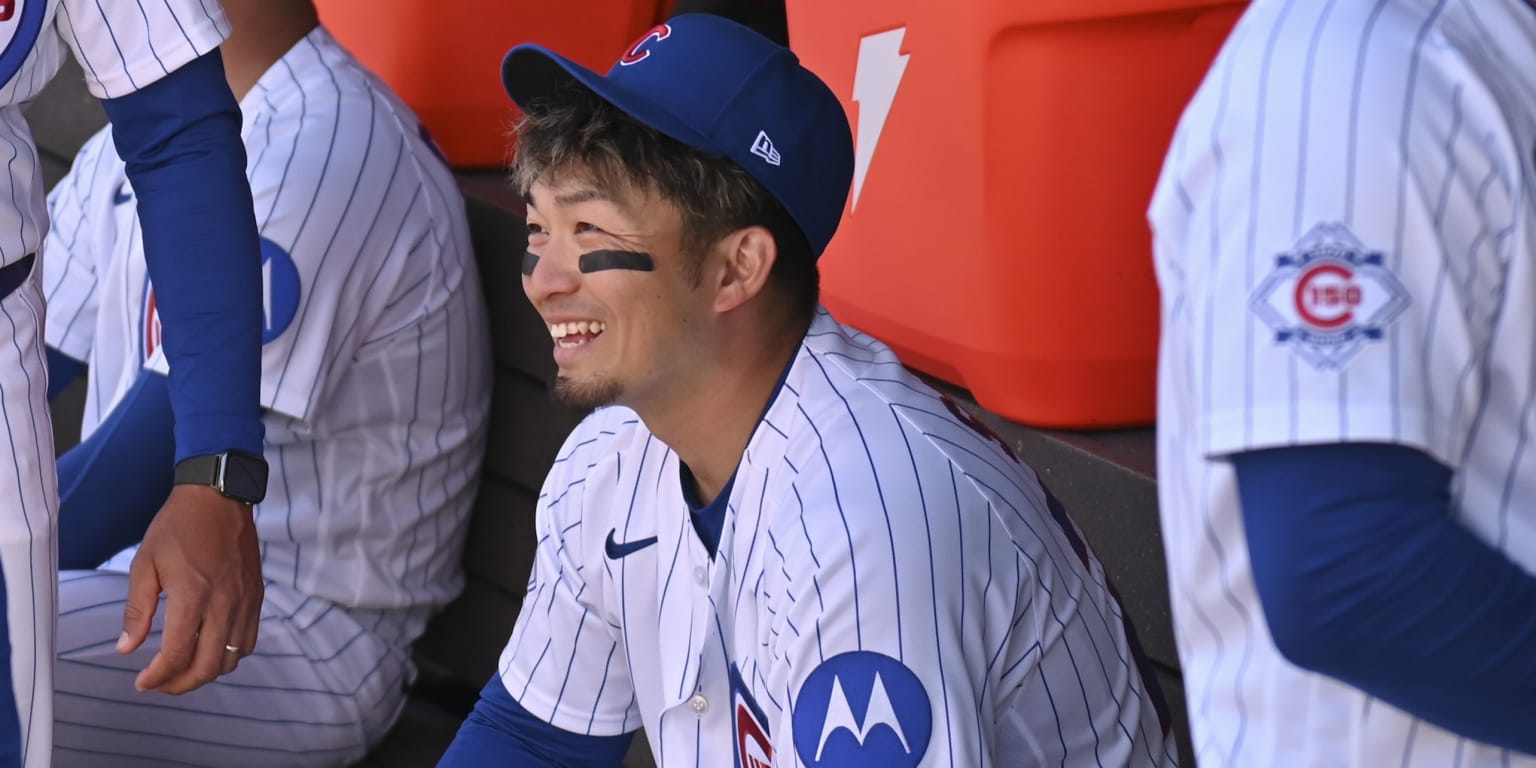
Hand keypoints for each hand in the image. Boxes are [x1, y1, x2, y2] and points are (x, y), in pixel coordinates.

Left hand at [118, 484, 263, 693]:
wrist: (219, 498)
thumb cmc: (178, 527)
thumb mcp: (145, 564)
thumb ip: (137, 610)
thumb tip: (127, 649)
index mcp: (192, 596)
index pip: (178, 655)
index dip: (158, 677)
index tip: (142, 682)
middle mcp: (224, 604)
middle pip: (208, 667)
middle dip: (181, 684)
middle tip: (161, 684)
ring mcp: (245, 601)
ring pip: (232, 659)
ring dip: (206, 672)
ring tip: (184, 669)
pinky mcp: (256, 596)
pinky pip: (248, 641)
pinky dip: (230, 655)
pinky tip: (211, 649)